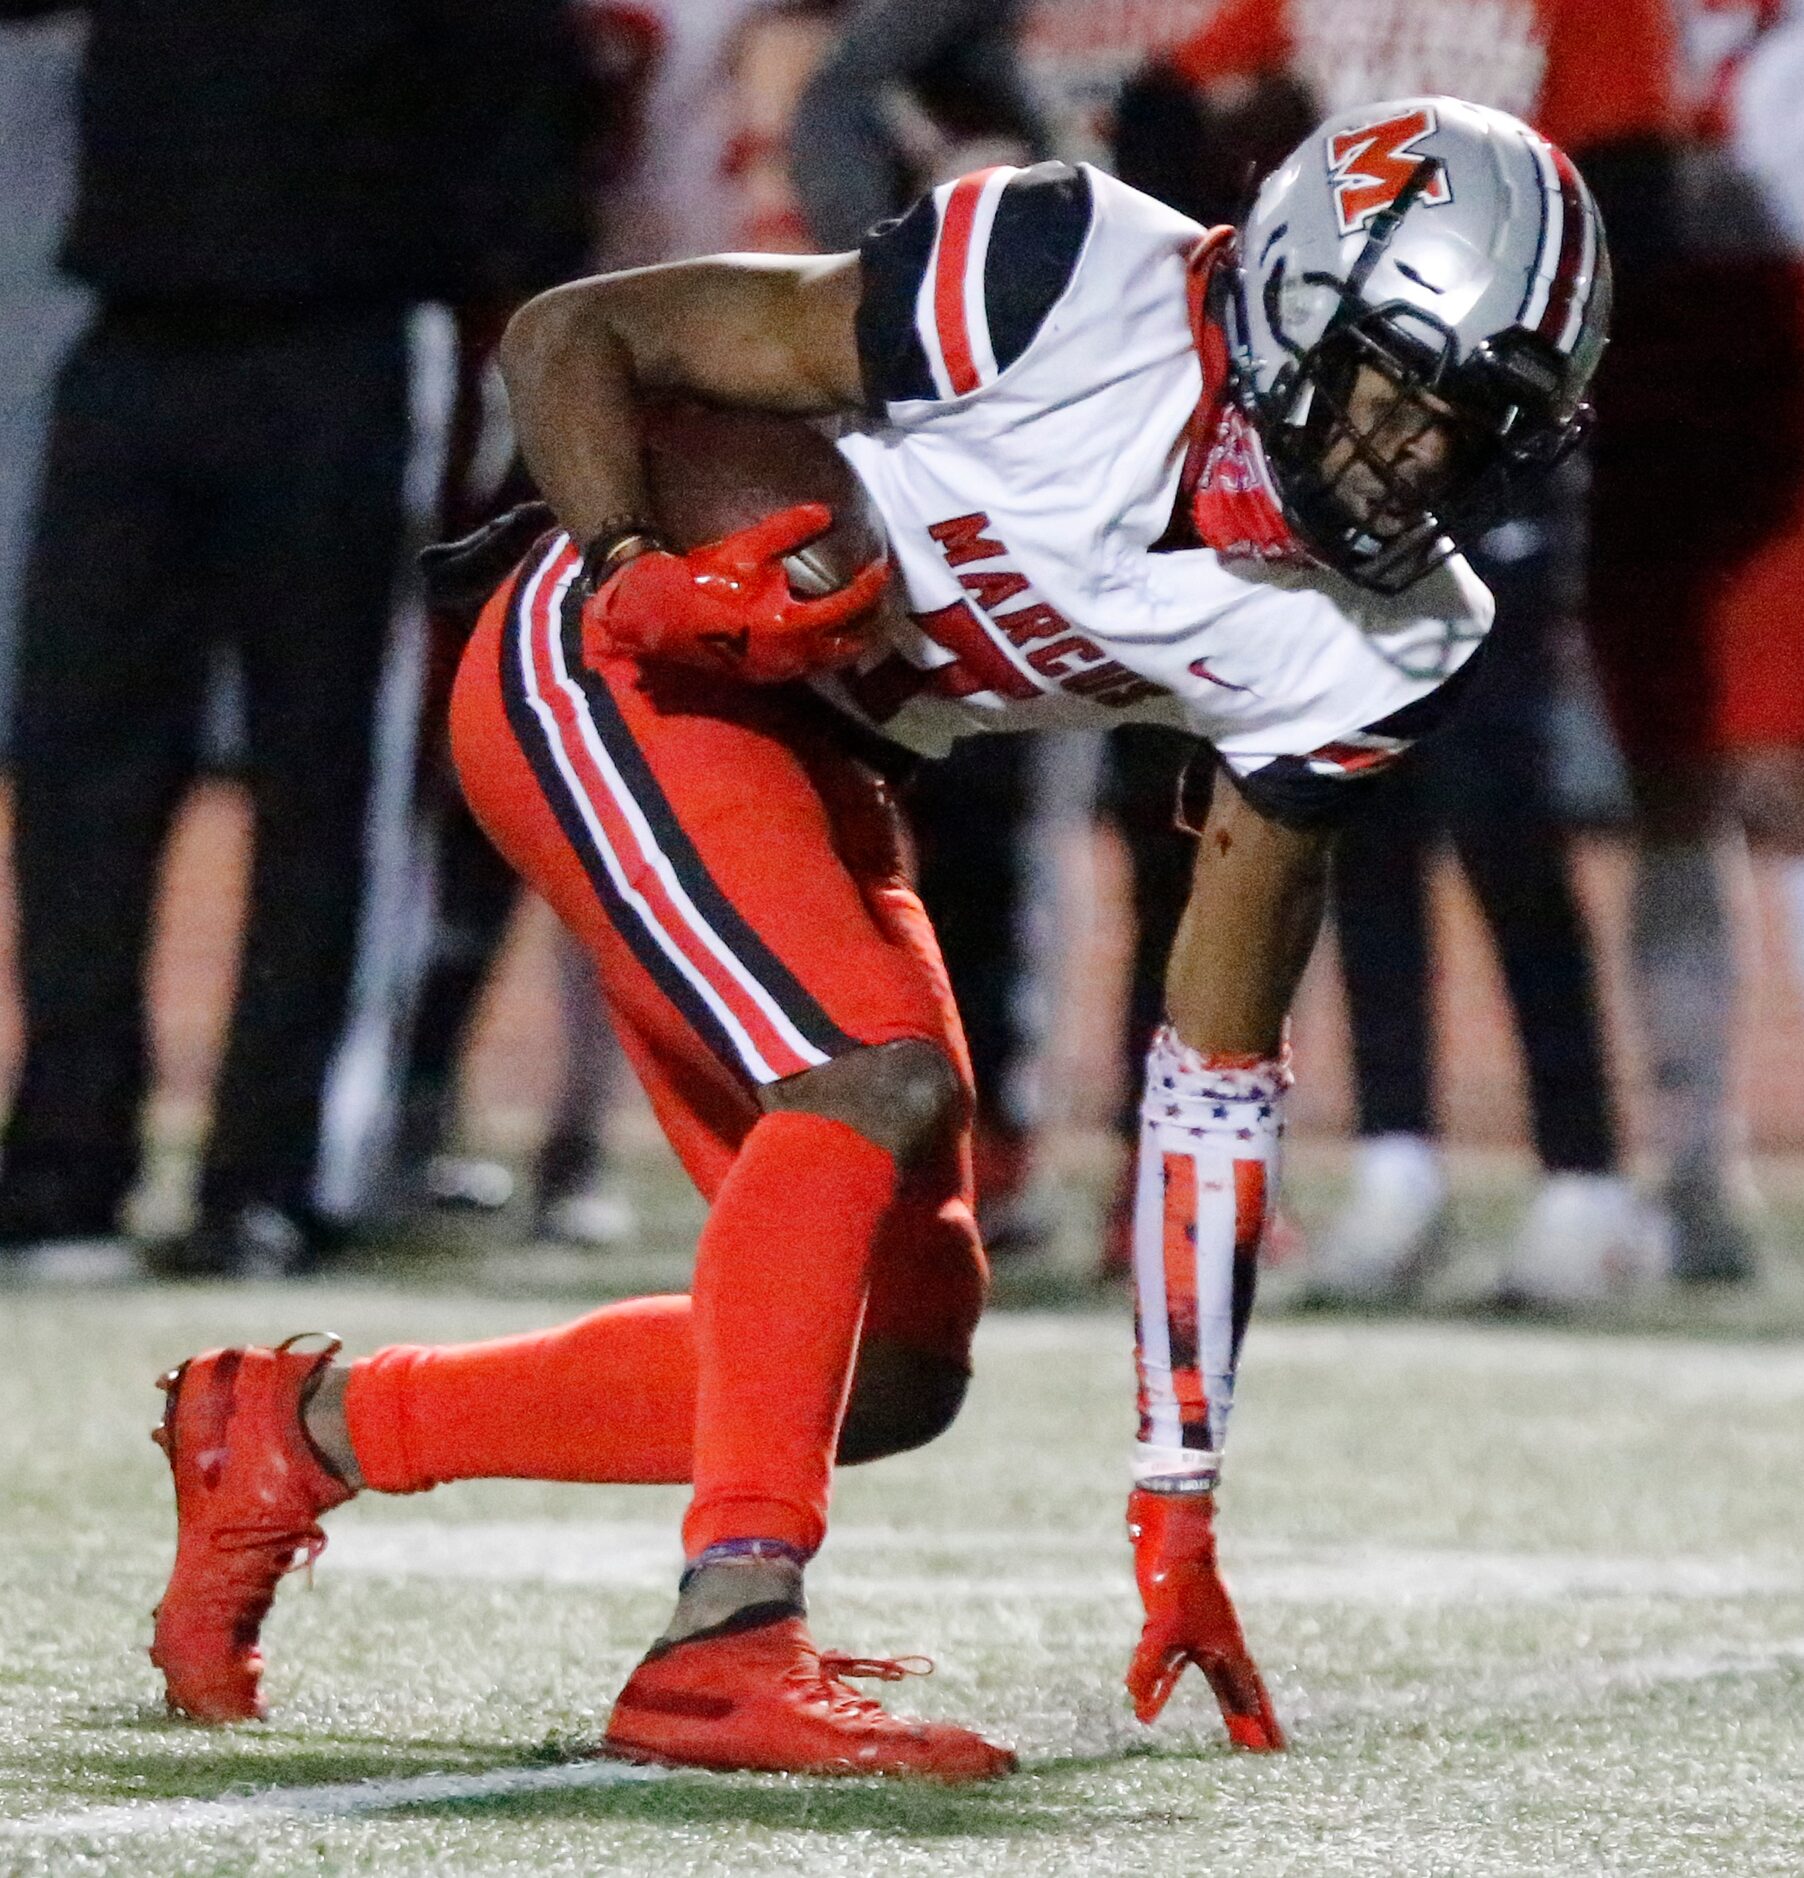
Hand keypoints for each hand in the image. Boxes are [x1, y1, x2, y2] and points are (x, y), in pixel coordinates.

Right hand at [582, 503, 888, 683]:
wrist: (656, 615)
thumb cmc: (699, 579)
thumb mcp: (744, 548)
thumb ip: (787, 531)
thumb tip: (825, 512)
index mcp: (788, 624)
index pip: (845, 608)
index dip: (869, 588)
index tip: (882, 570)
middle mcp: (788, 655)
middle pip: (846, 647)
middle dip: (868, 628)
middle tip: (884, 607)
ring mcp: (775, 670)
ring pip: (826, 662)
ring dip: (847, 644)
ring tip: (862, 623)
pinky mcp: (762, 675)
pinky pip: (805, 667)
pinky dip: (822, 652)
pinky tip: (823, 636)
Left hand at [1125, 1486, 1284, 1749]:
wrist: (1168, 1530)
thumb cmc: (1173, 1577)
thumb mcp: (1161, 1626)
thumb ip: (1149, 1664)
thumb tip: (1135, 1699)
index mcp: (1225, 1646)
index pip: (1246, 1696)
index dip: (1257, 1724)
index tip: (1274, 1752)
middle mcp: (1217, 1642)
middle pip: (1238, 1690)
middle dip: (1248, 1721)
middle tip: (1262, 1751)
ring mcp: (1196, 1631)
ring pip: (1214, 1677)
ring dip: (1222, 1703)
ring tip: (1228, 1729)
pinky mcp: (1172, 1620)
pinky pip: (1174, 1663)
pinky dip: (1164, 1683)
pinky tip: (1143, 1699)